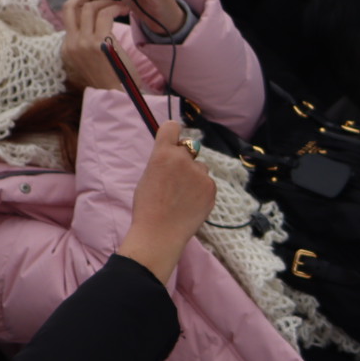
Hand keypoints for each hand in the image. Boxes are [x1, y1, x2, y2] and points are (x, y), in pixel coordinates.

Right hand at [60, 0, 129, 90]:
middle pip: (71, 6)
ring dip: (107, 2)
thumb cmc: (111, 80)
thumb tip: (95, 23)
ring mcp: (84, 43)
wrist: (117, 96)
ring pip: (90, 8)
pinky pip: (105, 14)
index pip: (67, 15)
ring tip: (120, 4)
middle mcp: (72, 43)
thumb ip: (88, 43)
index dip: (81, 2)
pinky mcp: (100, 43)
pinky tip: (125, 10)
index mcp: (67, 47)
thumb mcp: (91, 60)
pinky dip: (115, 8)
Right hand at [117, 121, 215, 283]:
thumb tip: (174, 154)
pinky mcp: (211, 187)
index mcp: (162, 154)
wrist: (160, 233)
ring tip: (181, 196)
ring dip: (194, 176)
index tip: (174, 139)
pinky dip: (201, 191)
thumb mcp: (148, 176)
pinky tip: (190, 204)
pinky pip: (207, 183)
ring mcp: (200, 173)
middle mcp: (183, 159)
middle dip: (184, 158)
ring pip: (200, 167)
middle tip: (176, 178)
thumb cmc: (148, 207)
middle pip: (189, 148)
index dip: (173, 133)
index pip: (172, 127)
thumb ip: (162, 161)